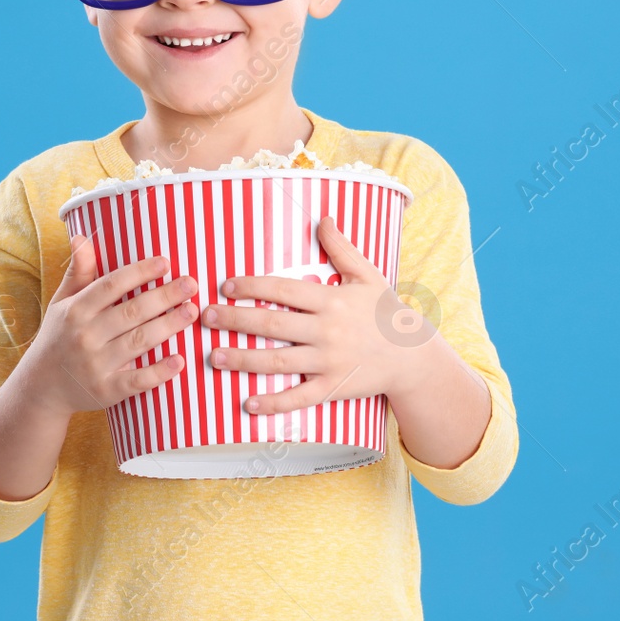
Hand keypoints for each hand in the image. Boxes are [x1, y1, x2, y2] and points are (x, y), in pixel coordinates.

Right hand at [19, 234, 198, 418]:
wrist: (41, 387)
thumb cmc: (58, 337)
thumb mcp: (61, 303)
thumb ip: (78, 272)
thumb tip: (81, 237)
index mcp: (76, 311)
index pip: (111, 285)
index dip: (139, 272)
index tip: (165, 262)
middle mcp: (85, 336)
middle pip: (131, 311)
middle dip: (164, 296)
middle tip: (190, 284)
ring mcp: (96, 366)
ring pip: (139, 341)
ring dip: (169, 326)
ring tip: (192, 311)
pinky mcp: (106, 391)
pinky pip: (137, 380)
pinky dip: (159, 372)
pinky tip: (180, 360)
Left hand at [201, 214, 429, 414]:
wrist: (413, 356)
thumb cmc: (385, 312)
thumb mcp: (368, 275)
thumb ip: (342, 248)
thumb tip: (323, 217)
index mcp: (331, 300)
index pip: (283, 290)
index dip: (252, 286)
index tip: (226, 286)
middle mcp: (327, 330)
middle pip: (273, 324)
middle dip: (236, 320)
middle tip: (206, 317)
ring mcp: (329, 362)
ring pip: (279, 361)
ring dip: (243, 360)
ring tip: (215, 357)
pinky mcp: (333, 388)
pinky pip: (299, 398)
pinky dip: (274, 403)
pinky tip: (248, 402)